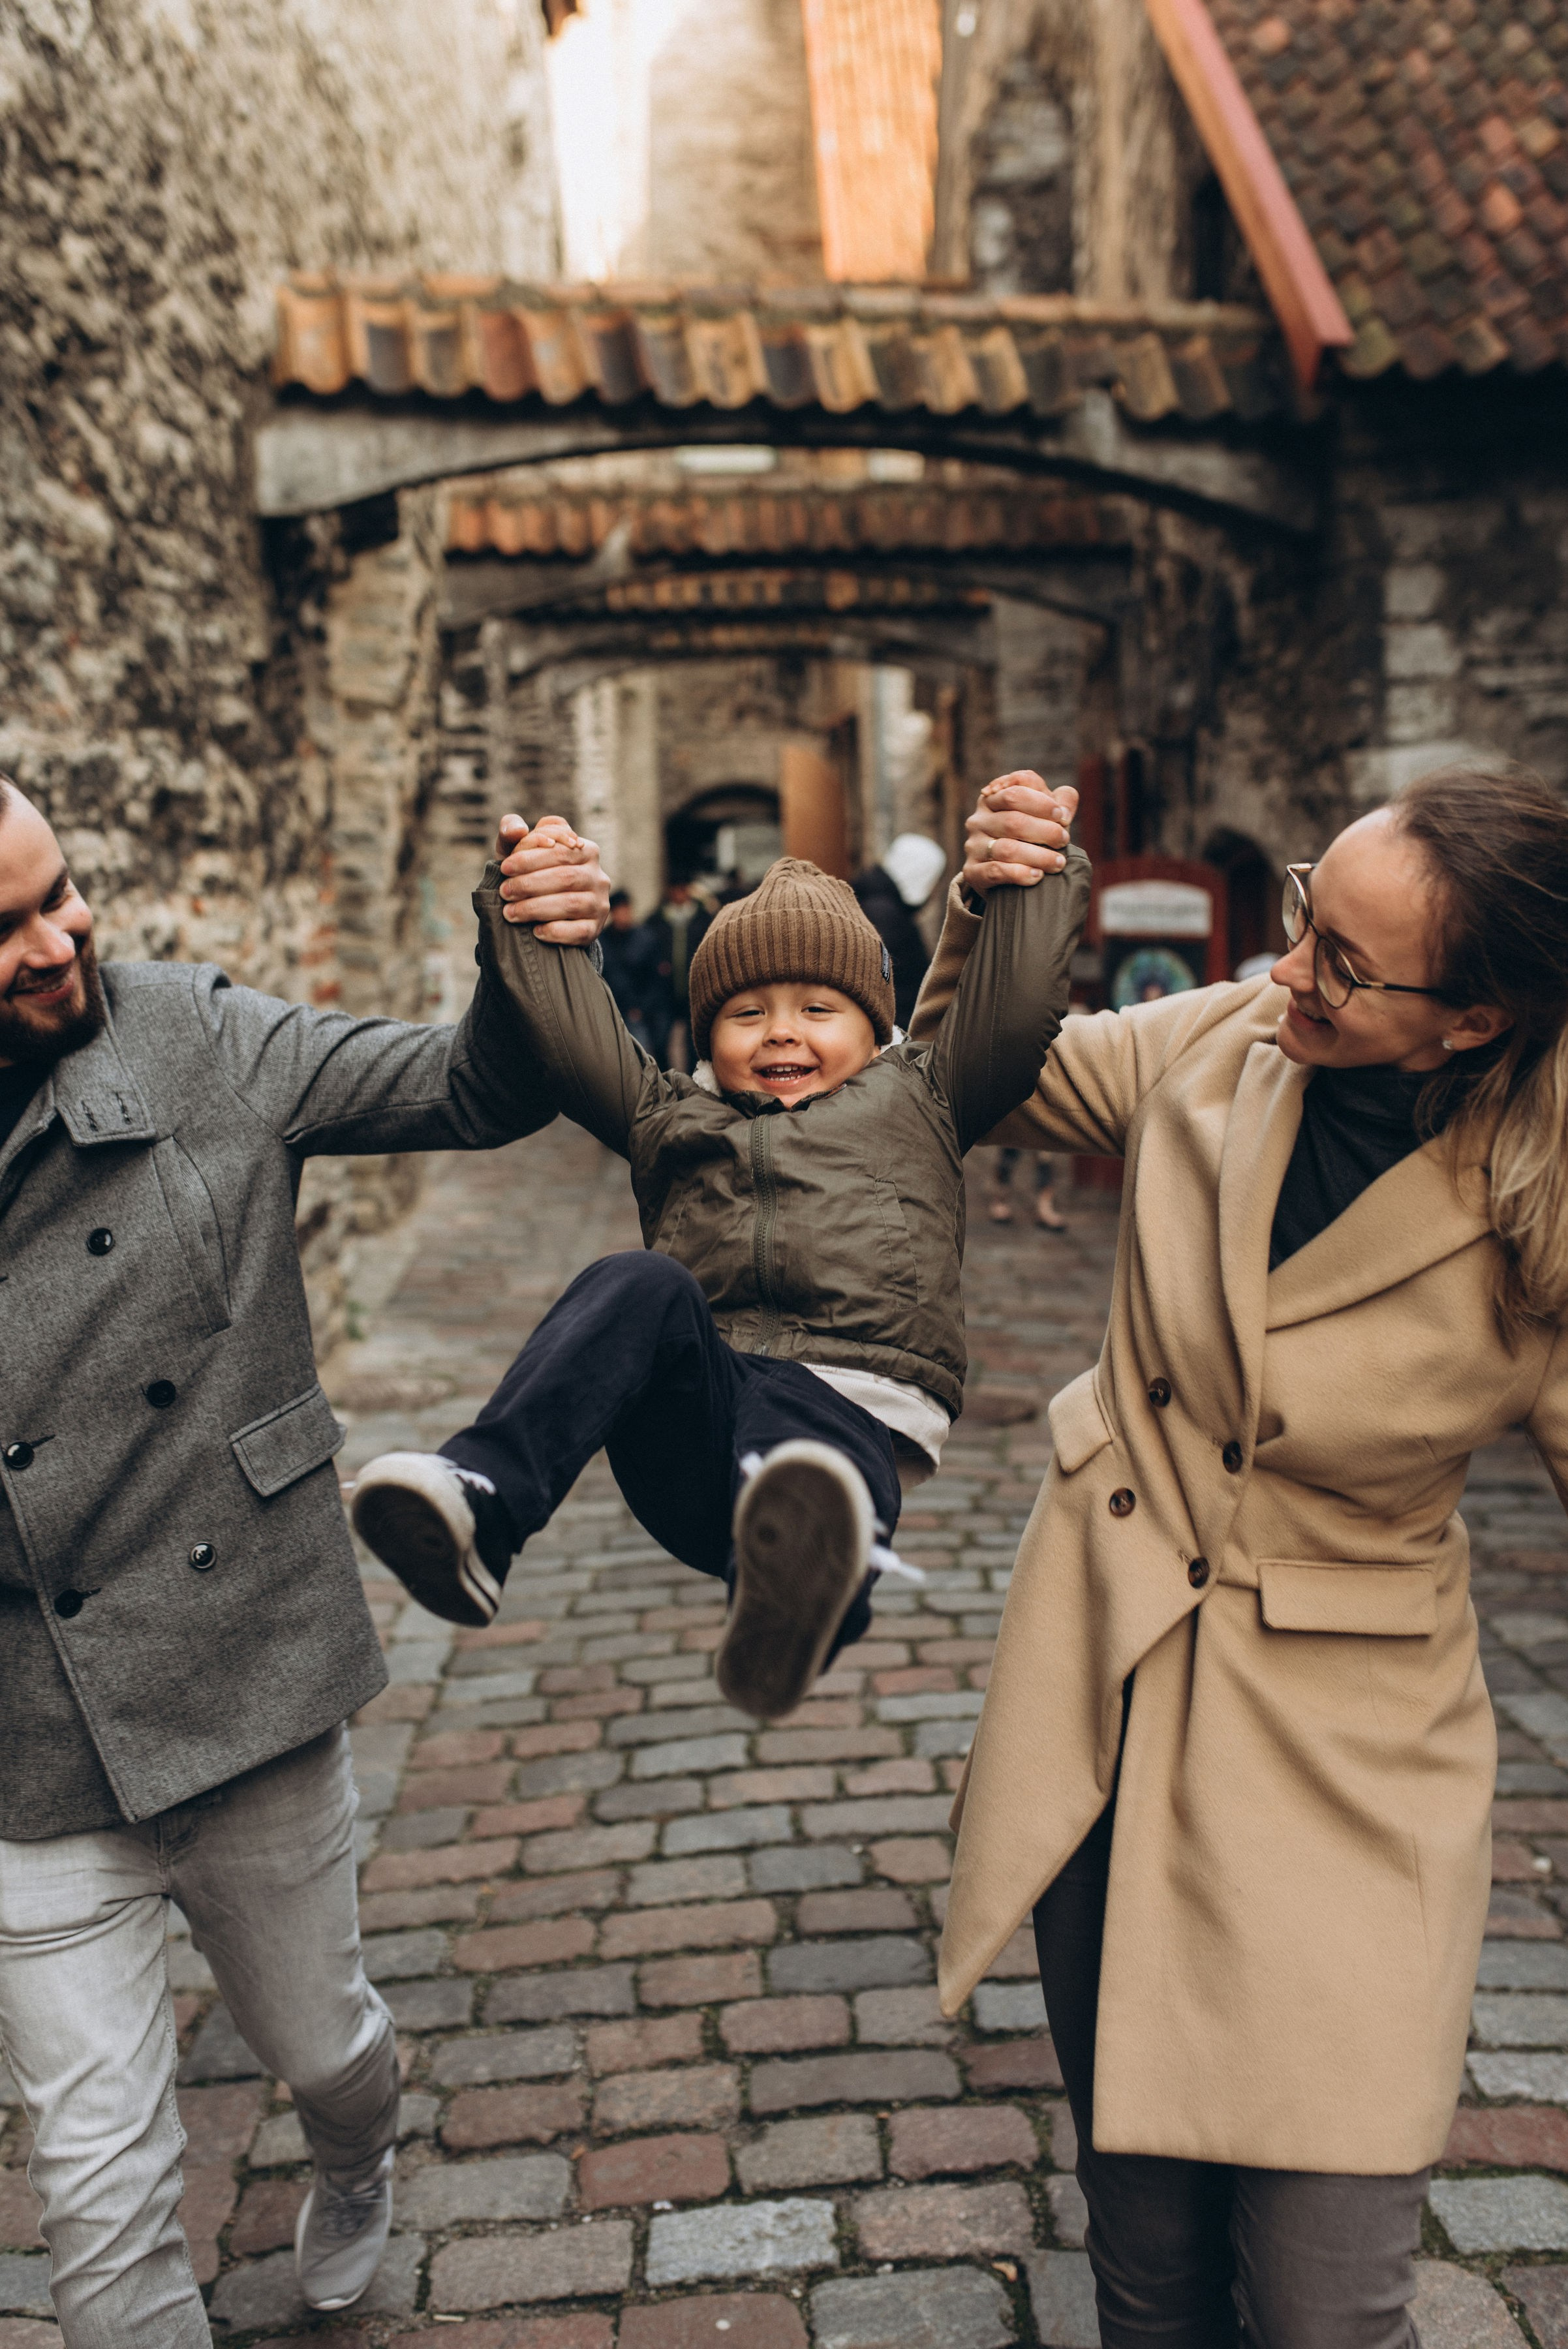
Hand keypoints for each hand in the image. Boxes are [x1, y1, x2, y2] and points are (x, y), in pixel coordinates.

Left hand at [495, 814, 611, 941]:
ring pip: (570, 904)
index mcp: (586, 850)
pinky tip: (535, 931)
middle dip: (530, 885)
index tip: (504, 867)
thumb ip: (512, 835)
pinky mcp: (595, 929)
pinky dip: (555, 931)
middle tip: (504, 892)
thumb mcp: (520, 853)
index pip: (560, 851)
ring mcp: (600, 904)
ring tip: (510, 912)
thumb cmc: (531, 874)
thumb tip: (517, 829)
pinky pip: (579, 932)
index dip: (530, 859)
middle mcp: (598, 877)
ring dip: (535, 908)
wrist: (547, 912)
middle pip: (565, 877)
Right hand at [962, 774, 1079, 895]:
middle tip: (1063, 840)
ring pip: (1007, 849)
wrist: (1010, 877)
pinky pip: (996, 871)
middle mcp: (978, 820)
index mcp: (993, 799)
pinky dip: (1020, 874)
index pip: (1015, 792)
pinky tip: (1038, 876)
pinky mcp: (972, 872)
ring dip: (1039, 856)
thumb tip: (1064, 810)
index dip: (1041, 803)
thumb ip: (1061, 803)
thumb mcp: (1046, 815)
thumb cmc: (1032, 837)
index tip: (1062, 816)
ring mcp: (973, 846)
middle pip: (1013, 821)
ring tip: (1058, 863)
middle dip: (1045, 831)